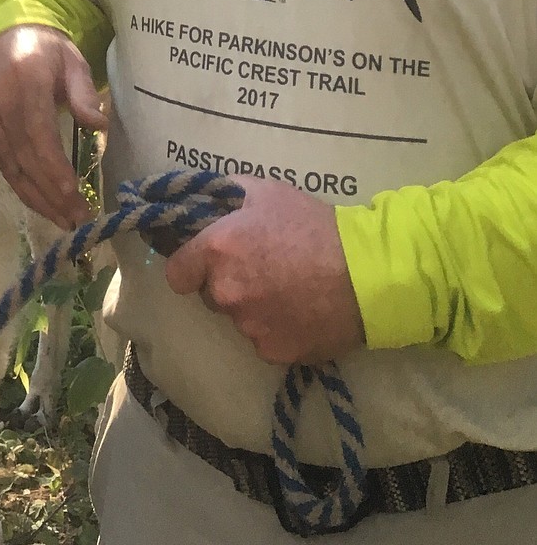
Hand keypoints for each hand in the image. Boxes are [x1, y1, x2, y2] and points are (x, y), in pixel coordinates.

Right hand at [0, 25, 105, 229]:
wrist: (4, 34)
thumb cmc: (46, 47)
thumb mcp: (72, 59)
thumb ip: (83, 91)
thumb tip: (99, 124)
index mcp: (24, 81)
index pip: (37, 133)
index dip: (53, 168)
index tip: (73, 195)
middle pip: (23, 156)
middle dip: (50, 192)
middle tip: (77, 218)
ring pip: (9, 166)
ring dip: (36, 198)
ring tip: (63, 220)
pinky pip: (2, 163)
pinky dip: (22, 186)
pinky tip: (41, 203)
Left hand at [164, 175, 364, 364]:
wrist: (367, 273)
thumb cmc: (314, 225)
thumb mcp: (267, 192)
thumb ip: (228, 193)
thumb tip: (207, 197)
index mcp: (217, 250)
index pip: (176, 273)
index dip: (189, 267)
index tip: (206, 263)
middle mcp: (225, 292)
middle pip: (210, 295)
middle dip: (227, 284)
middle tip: (262, 269)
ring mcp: (249, 327)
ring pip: (239, 319)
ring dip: (254, 308)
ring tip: (290, 290)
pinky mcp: (274, 352)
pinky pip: (265, 341)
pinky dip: (278, 330)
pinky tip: (302, 312)